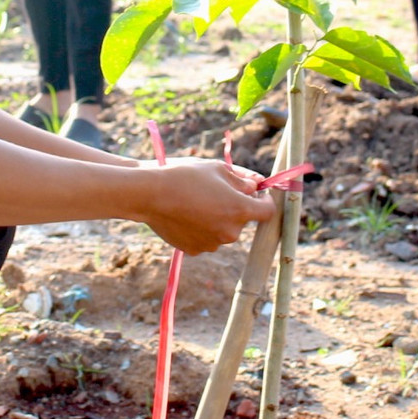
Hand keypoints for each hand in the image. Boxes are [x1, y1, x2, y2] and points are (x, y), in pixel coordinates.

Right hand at [139, 157, 275, 253]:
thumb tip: (255, 186)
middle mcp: (229, 232)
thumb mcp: (218, 168)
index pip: (267, 212)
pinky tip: (185, 214)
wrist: (150, 194)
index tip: (257, 193)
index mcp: (239, 210)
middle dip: (235, 207)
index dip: (264, 200)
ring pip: (223, 230)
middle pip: (242, 220)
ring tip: (196, 202)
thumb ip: (243, 179)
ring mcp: (212, 244)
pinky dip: (201, 228)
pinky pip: (206, 238)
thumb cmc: (184, 176)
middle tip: (216, 191)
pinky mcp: (195, 250)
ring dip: (217, 218)